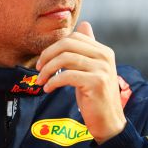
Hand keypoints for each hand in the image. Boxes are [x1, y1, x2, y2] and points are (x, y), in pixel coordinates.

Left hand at [36, 21, 125, 143]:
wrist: (109, 122)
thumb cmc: (96, 97)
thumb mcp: (91, 70)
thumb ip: (87, 50)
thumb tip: (84, 24)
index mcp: (103, 51)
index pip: (75, 37)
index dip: (55, 46)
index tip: (44, 60)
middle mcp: (105, 56)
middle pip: (68, 44)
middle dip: (48, 54)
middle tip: (38, 68)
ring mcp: (102, 69)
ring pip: (65, 58)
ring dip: (47, 70)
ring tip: (41, 80)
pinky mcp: (96, 82)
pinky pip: (67, 75)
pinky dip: (53, 81)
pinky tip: (48, 89)